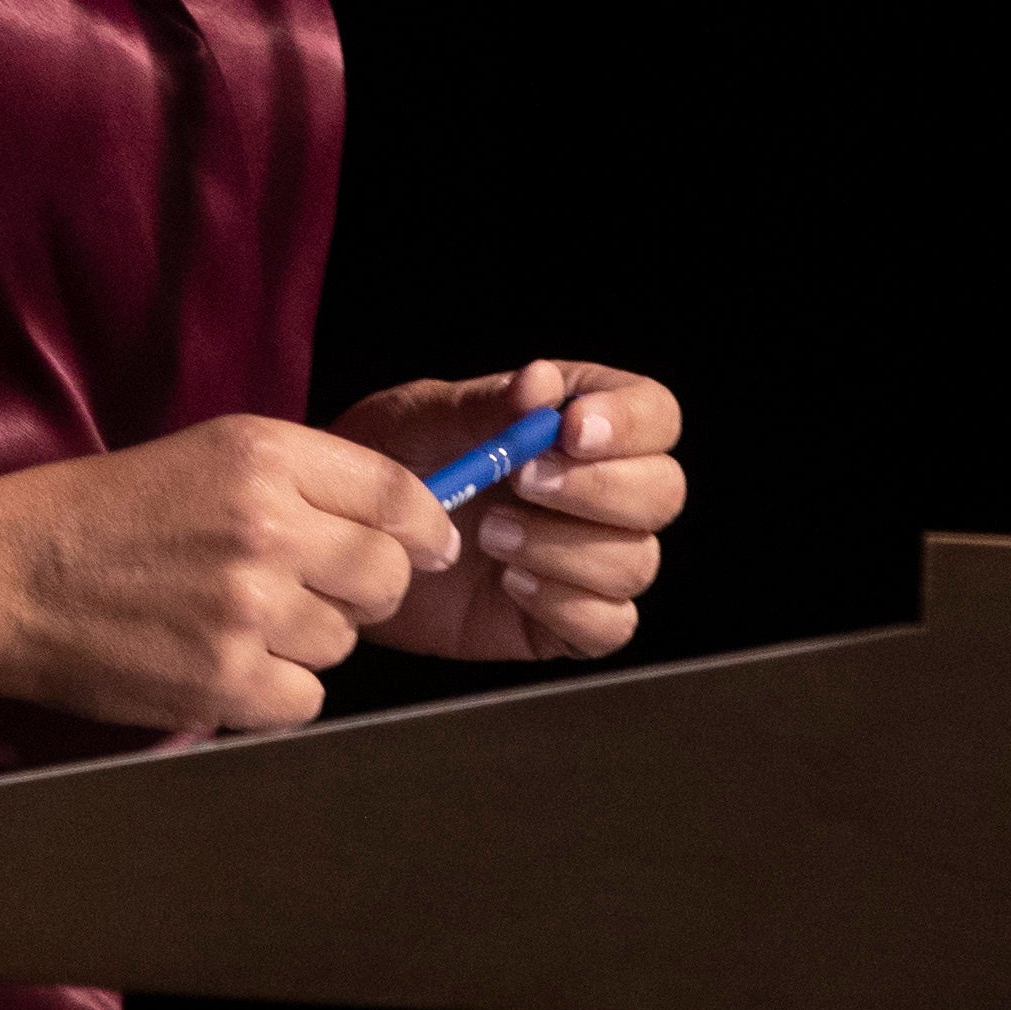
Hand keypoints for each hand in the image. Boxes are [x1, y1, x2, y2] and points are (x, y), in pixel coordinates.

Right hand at [0, 414, 468, 730]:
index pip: (397, 495)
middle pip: (388, 576)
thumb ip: (304, 482)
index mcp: (264, 458)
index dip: (428, 527)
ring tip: (237, 619)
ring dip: (307, 638)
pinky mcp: (225, 682)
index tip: (432, 546)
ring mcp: (248, 610)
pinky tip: (224, 661)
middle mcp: (268, 529)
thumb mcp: (206, 456)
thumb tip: (410, 528)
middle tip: (312, 589)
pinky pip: (307, 697)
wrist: (9, 577)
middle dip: (367, 589)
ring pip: (345, 642)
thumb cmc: (104, 513)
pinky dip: (275, 689)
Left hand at [331, 359, 688, 662]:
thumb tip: (541, 383)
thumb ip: (482, 406)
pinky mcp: (568, 621)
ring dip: (567, 547)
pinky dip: (568, 606)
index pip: (655, 415)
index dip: (629, 423)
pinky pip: (610, 625)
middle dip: (601, 489)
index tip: (571, 429)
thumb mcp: (420, 420)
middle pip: (664, 491)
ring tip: (489, 534)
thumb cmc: (389, 464)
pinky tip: (512, 585)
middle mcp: (601, 491)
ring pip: (637, 560)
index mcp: (581, 423)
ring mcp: (590, 560)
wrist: (346, 541)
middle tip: (523, 481)